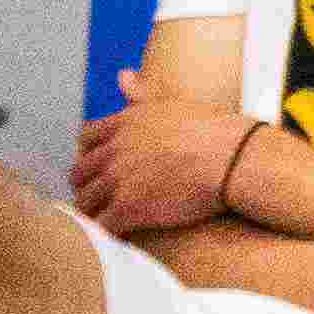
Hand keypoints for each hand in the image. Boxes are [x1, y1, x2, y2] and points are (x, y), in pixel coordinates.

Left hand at [76, 51, 249, 240]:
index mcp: (122, 124)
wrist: (233, 159)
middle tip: (99, 197)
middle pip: (80, 172)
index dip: (91, 154)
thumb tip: (123, 75)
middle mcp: (113, 150)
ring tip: (104, 222)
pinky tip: (118, 238)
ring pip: (86, 202)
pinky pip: (103, 226)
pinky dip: (106, 234)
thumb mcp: (170, 104)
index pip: (86, 139)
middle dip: (86, 185)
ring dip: (92, 213)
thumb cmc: (212, 131)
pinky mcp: (129, 208)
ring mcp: (117, 180)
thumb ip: (141, 93)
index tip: (100, 166)